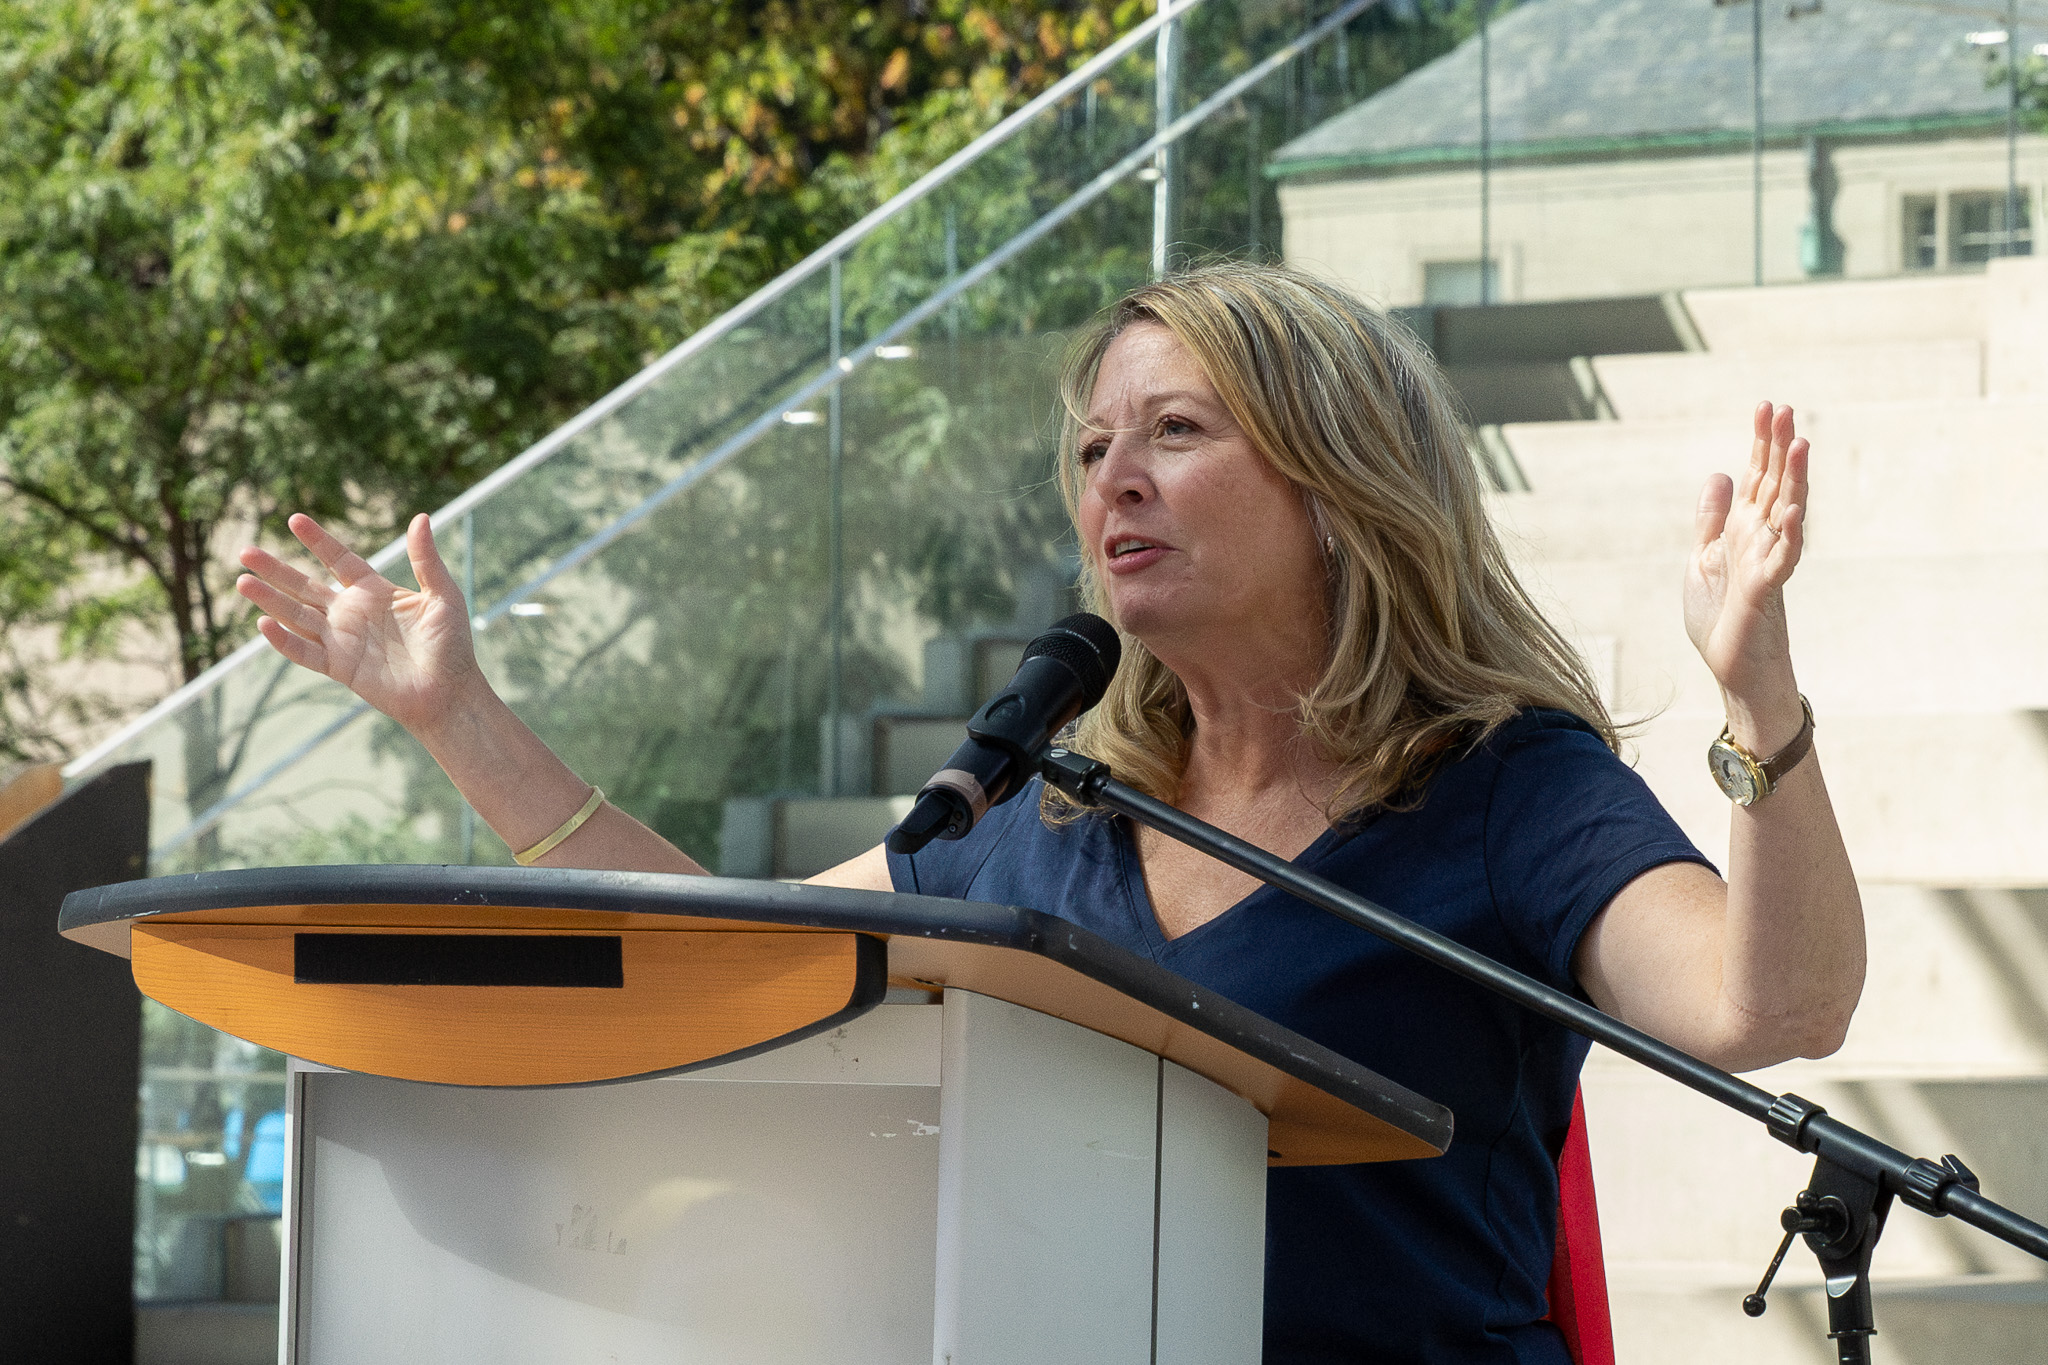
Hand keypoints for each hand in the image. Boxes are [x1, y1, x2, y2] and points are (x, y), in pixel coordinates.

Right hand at [236, 513, 479, 735]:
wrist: (449, 692)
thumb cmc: (452, 645)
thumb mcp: (443, 596)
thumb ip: (426, 560)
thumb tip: (421, 518)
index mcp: (375, 592)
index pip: (339, 560)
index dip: (318, 541)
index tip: (295, 519)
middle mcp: (352, 613)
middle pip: (305, 586)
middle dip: (275, 569)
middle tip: (245, 551)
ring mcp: (343, 640)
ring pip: (297, 615)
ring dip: (270, 600)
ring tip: (242, 581)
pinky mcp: (340, 667)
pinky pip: (306, 653)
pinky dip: (284, 641)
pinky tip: (263, 624)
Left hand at [1683, 402, 1805, 738]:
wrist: (1733, 668)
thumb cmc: (1722, 617)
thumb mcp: (1704, 559)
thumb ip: (1712, 520)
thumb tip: (1720, 475)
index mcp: (1744, 530)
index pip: (1757, 477)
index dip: (1761, 443)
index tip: (1766, 406)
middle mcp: (1762, 540)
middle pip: (1774, 485)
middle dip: (1777, 448)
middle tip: (1783, 408)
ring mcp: (1767, 563)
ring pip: (1786, 513)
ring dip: (1793, 479)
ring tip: (1798, 443)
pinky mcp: (1765, 592)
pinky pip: (1782, 560)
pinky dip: (1789, 534)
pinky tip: (1793, 509)